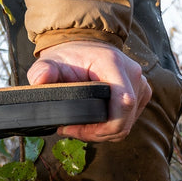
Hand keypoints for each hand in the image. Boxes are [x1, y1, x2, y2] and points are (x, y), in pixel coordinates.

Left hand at [26, 41, 149, 141]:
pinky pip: (128, 120)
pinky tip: (92, 121)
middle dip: (96, 133)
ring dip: (102, 132)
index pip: (123, 104)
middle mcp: (132, 74)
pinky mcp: (141, 93)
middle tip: (70, 130)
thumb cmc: (68, 57)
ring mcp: (140, 85)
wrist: (84, 47)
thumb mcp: (49, 62)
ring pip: (126, 125)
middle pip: (123, 121)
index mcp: (114, 64)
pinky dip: (110, 126)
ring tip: (78, 126)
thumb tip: (40, 80)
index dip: (102, 126)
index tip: (74, 128)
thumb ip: (42, 70)